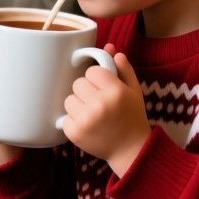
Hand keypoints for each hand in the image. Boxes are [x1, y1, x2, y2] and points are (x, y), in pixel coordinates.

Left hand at [62, 44, 149, 175]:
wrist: (131, 150)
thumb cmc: (133, 117)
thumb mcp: (134, 91)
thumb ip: (123, 68)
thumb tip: (110, 48)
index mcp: (116, 91)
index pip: (92, 71)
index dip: (96, 78)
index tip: (103, 87)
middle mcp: (100, 104)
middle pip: (78, 83)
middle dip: (86, 90)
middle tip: (97, 101)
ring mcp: (86, 119)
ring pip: (69, 99)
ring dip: (78, 104)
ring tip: (92, 114)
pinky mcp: (75, 132)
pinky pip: (64, 116)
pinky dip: (73, 120)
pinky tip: (87, 125)